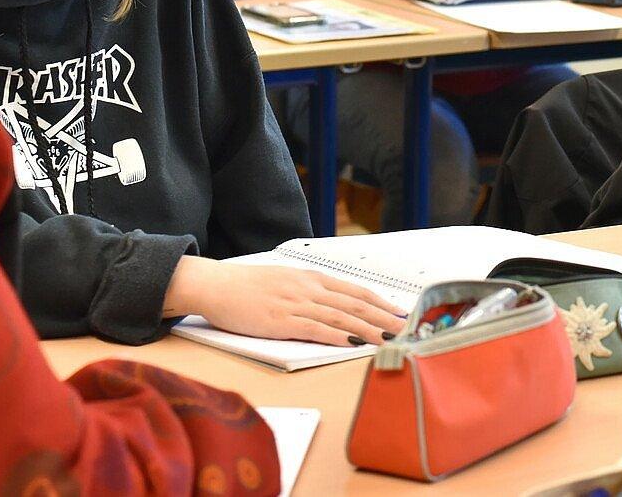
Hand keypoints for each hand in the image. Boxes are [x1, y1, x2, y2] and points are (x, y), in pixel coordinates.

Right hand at [165, 257, 407, 345]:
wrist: (215, 284)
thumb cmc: (246, 286)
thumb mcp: (284, 281)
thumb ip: (308, 291)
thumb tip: (332, 304)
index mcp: (311, 278)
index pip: (354, 291)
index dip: (380, 302)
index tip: (400, 312)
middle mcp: (308, 289)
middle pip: (355, 304)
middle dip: (384, 317)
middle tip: (406, 328)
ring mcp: (295, 304)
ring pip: (341, 317)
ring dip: (369, 329)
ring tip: (390, 339)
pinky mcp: (281, 321)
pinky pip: (316, 329)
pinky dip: (339, 337)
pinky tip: (355, 343)